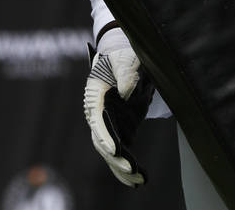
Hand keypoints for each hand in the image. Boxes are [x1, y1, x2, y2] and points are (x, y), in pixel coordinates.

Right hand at [83, 27, 152, 186]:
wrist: (122, 52)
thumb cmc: (121, 52)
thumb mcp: (125, 57)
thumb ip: (126, 73)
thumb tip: (126, 93)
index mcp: (95, 95)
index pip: (97, 120)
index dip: (106, 136)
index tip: (117, 150)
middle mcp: (97, 112)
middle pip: (102, 141)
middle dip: (116, 159)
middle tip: (132, 170)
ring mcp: (107, 121)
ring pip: (110, 151)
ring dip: (122, 167)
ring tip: (139, 181)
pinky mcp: (117, 126)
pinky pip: (120, 149)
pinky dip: (126, 164)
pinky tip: (137, 179)